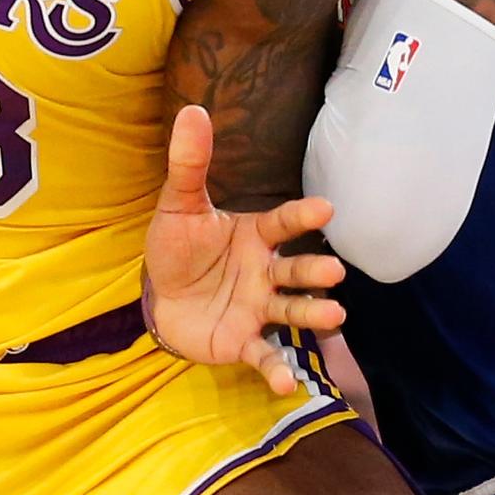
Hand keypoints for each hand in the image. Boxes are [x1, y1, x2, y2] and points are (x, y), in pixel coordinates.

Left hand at [140, 105, 344, 397]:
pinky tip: (288, 384)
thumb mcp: (178, 205)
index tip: (326, 208)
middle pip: (296, 270)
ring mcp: (258, 309)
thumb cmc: (177, 248)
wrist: (159, 297)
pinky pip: (264, 355)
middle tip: (335, 271)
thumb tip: (192, 110)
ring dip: (312, 314)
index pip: (282, 223)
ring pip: (290, 311)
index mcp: (255, 236)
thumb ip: (190, 164)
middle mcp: (265, 272)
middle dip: (315, 270)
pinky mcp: (243, 341)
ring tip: (335, 315)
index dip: (302, 216)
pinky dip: (277, 370)